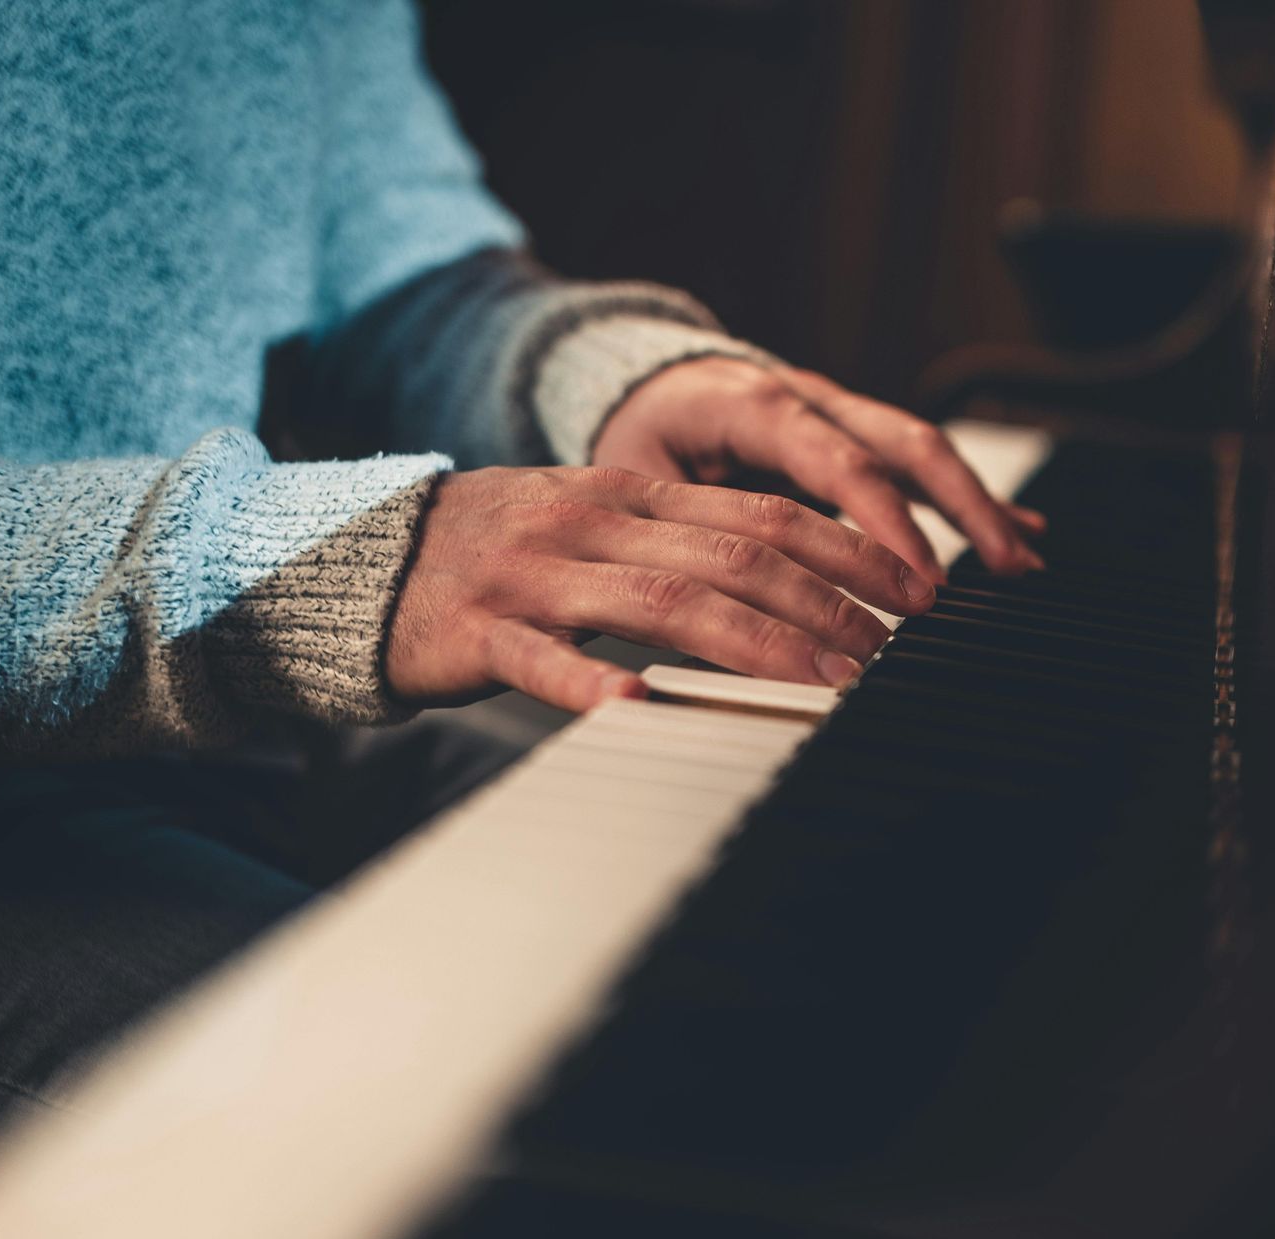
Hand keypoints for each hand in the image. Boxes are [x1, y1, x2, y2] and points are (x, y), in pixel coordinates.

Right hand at [384, 466, 933, 713]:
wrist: (362, 559)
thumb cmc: (499, 555)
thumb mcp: (595, 527)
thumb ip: (682, 546)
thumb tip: (794, 581)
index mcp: (628, 496)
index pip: (760, 513)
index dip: (844, 549)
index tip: (912, 588)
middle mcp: (591, 524)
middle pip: (730, 554)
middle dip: (824, 600)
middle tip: (887, 649)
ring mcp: (533, 576)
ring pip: (660, 602)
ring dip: (754, 643)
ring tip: (822, 679)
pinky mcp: (476, 632)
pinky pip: (541, 659)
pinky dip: (592, 682)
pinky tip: (641, 707)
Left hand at [593, 358, 1044, 582]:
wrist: (643, 379)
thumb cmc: (638, 434)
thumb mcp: (637, 479)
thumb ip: (682, 530)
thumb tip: (718, 607)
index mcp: (754, 403)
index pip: (837, 461)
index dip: (886, 521)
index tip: (922, 579)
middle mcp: (809, 399)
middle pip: (905, 444)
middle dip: (963, 506)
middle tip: (1003, 567)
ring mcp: (839, 413)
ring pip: (924, 452)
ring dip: (978, 504)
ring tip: (1023, 561)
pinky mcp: (855, 436)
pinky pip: (920, 466)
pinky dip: (968, 500)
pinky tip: (1019, 535)